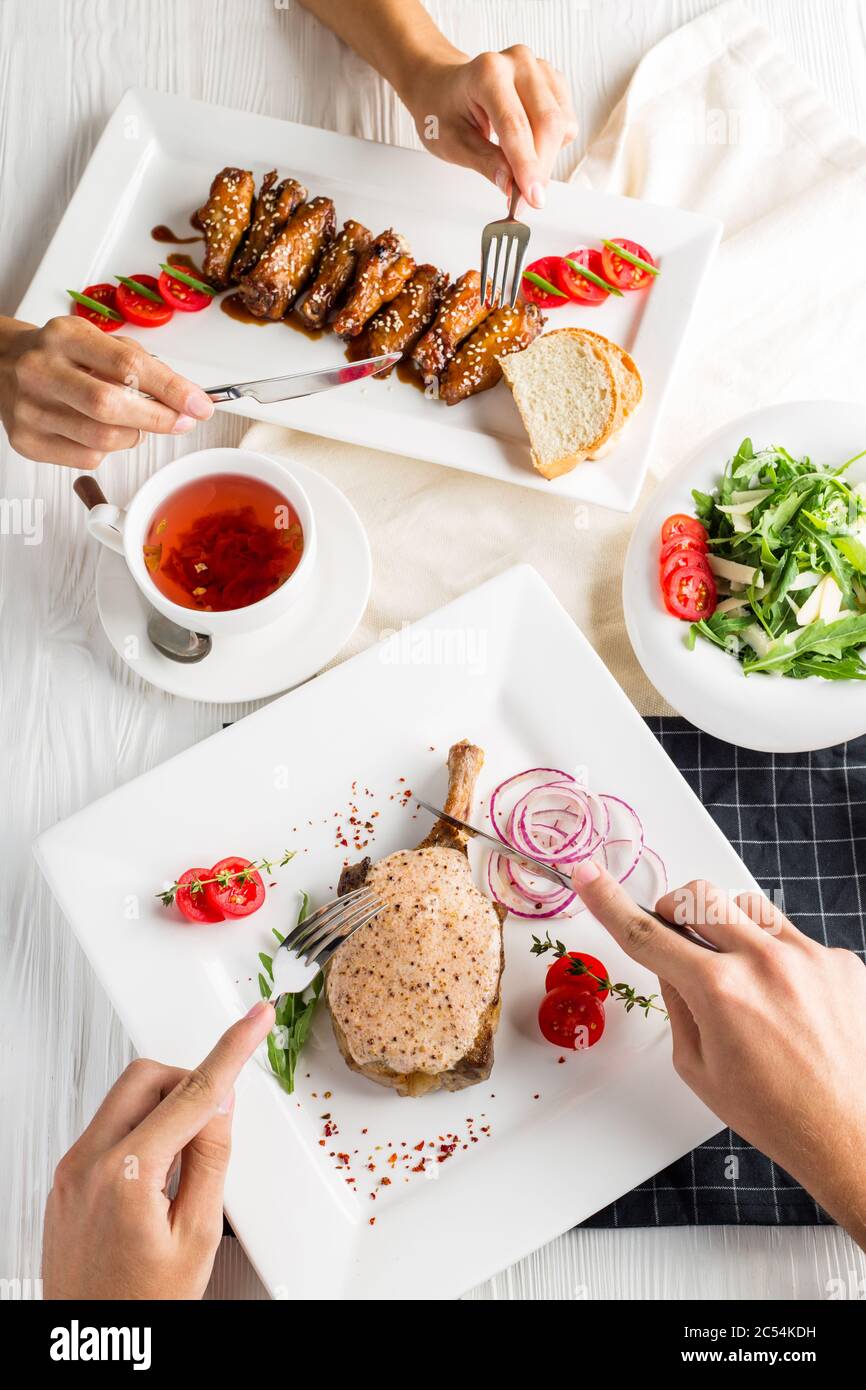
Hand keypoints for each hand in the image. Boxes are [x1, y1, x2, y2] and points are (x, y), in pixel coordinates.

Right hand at [0, 314, 213, 468]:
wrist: (3, 364)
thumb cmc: (61, 354)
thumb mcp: (97, 342)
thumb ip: (140, 365)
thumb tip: (184, 399)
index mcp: (65, 337)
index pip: (128, 365)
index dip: (171, 389)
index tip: (199, 405)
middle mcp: (42, 370)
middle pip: (112, 406)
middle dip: (158, 419)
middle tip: (181, 422)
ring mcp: (30, 408)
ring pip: (102, 439)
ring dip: (133, 436)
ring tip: (131, 421)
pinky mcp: (26, 441)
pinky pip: (86, 459)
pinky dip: (106, 451)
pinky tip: (97, 431)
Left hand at [42, 999, 274, 1298]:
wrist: (96, 1346)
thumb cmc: (143, 1308)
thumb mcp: (198, 1236)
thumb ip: (211, 1160)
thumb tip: (219, 1105)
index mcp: (127, 1176)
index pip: (193, 1092)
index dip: (231, 1049)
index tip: (253, 1019)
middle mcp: (87, 1165)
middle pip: (146, 1078)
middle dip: (187, 1082)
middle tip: (215, 1116)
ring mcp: (69, 1173)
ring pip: (123, 1100)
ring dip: (162, 1109)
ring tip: (184, 1164)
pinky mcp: (64, 1182)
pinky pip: (106, 1130)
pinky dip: (139, 1134)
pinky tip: (158, 1177)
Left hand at [407, 47, 577, 207]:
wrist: (443, 86)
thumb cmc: (443, 110)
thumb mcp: (453, 142)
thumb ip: (484, 162)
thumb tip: (511, 185)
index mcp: (488, 73)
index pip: (516, 126)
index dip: (527, 166)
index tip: (533, 199)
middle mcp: (518, 63)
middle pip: (547, 123)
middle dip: (541, 168)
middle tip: (527, 200)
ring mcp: (538, 68)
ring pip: (561, 124)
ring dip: (547, 159)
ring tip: (520, 172)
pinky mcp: (552, 80)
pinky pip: (566, 121)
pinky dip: (553, 145)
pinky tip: (528, 147)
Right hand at [570, 860, 865, 1247]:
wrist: (847, 1132)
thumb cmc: (774, 1111)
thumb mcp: (697, 1067)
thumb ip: (676, 1003)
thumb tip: (672, 964)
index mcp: (719, 991)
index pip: (646, 934)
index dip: (608, 902)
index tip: (587, 875)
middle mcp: (764, 962)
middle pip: (697, 897)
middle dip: (674, 911)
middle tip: (678, 941)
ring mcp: (807, 956)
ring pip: (745, 905)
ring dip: (727, 928)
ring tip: (739, 976)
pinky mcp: (839, 961)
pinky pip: (791, 936)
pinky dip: (776, 958)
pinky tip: (786, 1002)